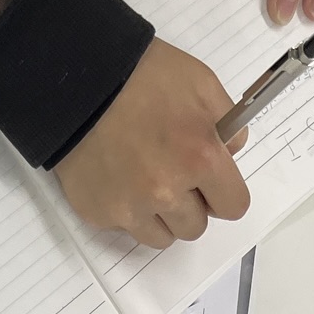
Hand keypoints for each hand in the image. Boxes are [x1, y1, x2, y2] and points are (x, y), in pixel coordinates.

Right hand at [54, 39, 249, 248]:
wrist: (79, 79)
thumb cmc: (143, 76)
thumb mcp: (200, 82)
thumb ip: (227, 124)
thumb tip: (232, 154)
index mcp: (200, 157)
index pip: (233, 206)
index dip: (224, 193)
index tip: (212, 183)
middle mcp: (167, 191)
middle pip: (196, 228)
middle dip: (191, 206)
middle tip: (174, 175)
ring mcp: (131, 208)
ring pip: (163, 237)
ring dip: (162, 217)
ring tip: (146, 180)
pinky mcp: (101, 214)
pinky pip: (127, 229)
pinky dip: (129, 212)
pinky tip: (120, 179)